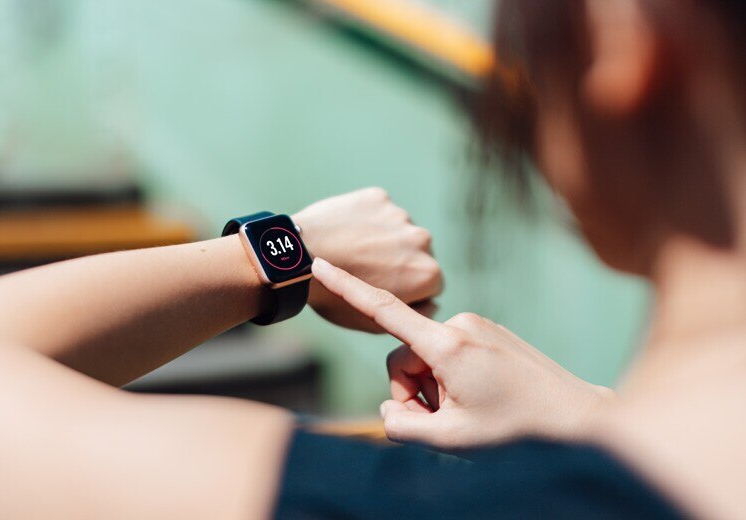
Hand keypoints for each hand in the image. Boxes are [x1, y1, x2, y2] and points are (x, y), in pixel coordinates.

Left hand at [294, 188, 441, 331]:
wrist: (299, 258)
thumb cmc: (333, 297)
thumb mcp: (375, 323)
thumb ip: (412, 314)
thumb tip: (431, 302)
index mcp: (428, 274)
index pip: (430, 283)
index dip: (407, 288)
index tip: (382, 288)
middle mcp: (422, 241)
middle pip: (417, 253)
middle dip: (399, 260)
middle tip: (365, 268)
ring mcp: (400, 215)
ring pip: (397, 230)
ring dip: (383, 238)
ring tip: (351, 250)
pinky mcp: (379, 197)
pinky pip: (378, 211)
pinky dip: (366, 219)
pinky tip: (344, 232)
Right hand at [311, 258, 614, 448]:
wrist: (579, 419)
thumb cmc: (517, 431)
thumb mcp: (451, 439)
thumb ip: (403, 426)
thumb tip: (390, 411)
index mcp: (447, 346)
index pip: (383, 311)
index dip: (346, 288)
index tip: (320, 262)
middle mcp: (460, 326)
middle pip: (405, 358)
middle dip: (413, 392)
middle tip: (444, 421)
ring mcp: (478, 326)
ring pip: (428, 358)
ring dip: (435, 389)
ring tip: (470, 412)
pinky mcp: (489, 332)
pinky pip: (451, 352)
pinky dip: (453, 378)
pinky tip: (483, 399)